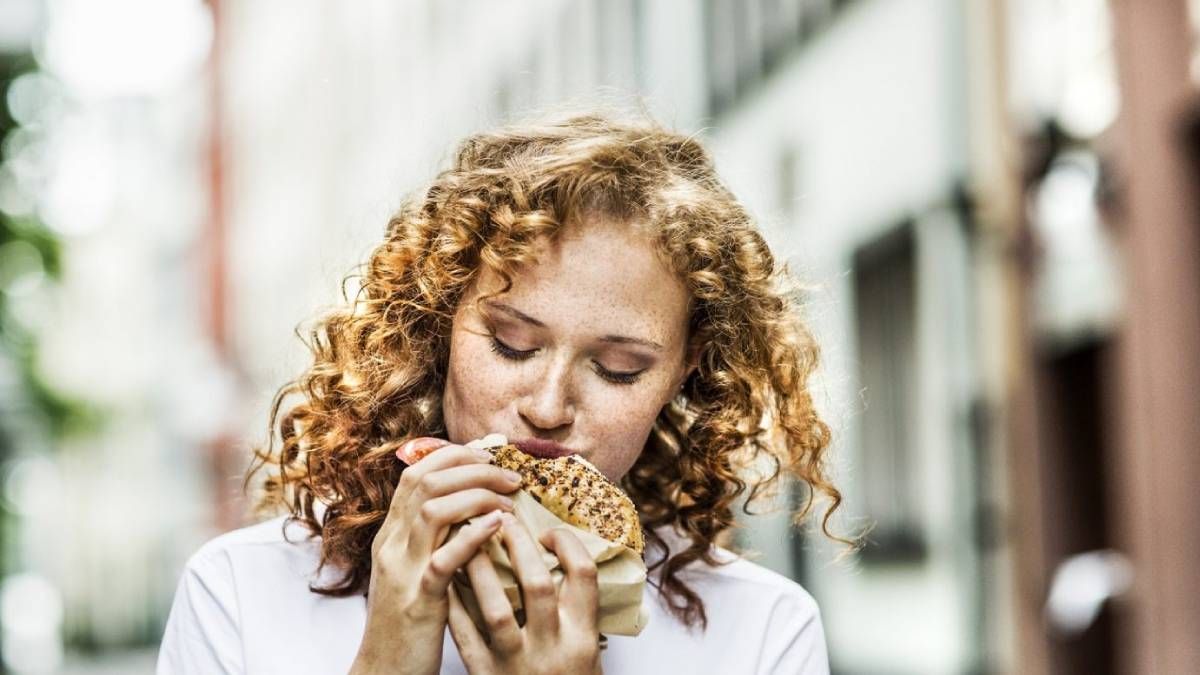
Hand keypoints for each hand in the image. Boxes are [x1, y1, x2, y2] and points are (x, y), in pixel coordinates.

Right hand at [349, 439, 522, 674]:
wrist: (385, 671)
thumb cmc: (409, 622)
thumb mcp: (414, 571)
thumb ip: (432, 537)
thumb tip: (470, 506)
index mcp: (392, 535)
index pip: (416, 473)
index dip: (453, 454)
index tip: (488, 456)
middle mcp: (392, 545)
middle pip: (426, 481)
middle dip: (472, 467)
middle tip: (510, 476)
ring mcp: (404, 571)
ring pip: (432, 510)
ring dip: (478, 495)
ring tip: (510, 501)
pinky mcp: (420, 601)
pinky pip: (444, 560)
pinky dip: (474, 536)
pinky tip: (499, 527)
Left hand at [447, 514, 603, 674]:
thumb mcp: (586, 651)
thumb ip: (576, 611)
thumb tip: (564, 553)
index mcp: (583, 638)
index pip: (583, 576)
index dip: (567, 545)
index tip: (548, 531)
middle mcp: (553, 649)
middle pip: (538, 584)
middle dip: (519, 545)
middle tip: (502, 517)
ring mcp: (517, 664)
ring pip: (495, 608)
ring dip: (480, 569)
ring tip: (467, 539)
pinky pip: (465, 636)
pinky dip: (454, 604)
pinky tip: (446, 578)